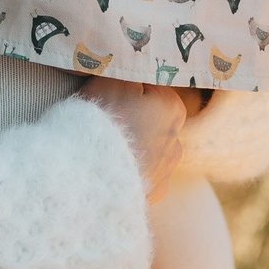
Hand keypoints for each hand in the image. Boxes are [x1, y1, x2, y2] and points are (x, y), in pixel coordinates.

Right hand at [78, 78, 188, 202]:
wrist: (92, 176)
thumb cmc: (103, 120)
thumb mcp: (112, 80)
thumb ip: (127, 73)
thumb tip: (132, 73)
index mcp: (172, 108)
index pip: (151, 89)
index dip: (128, 90)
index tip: (110, 96)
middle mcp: (177, 140)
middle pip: (152, 121)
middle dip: (133, 120)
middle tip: (104, 122)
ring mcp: (166, 171)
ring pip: (148, 151)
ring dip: (132, 148)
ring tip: (104, 149)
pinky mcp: (153, 195)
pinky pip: (141, 176)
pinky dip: (129, 173)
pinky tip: (109, 170)